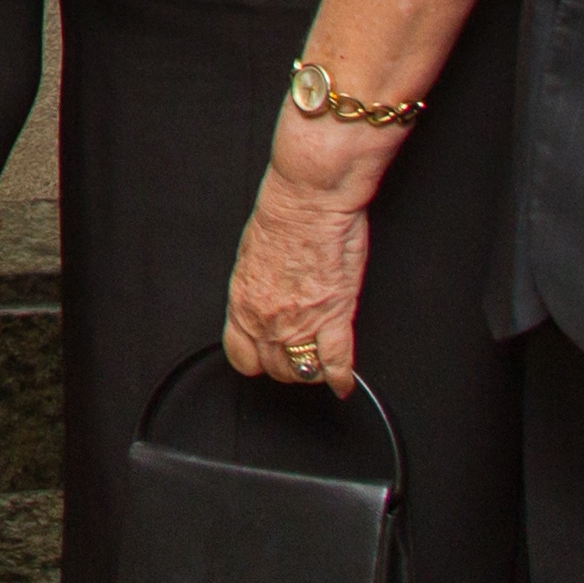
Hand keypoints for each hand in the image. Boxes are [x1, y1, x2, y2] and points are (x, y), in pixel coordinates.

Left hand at [223, 162, 373, 393]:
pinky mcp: (333, 315)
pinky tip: (343, 383)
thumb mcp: (251, 256)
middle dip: (286, 367)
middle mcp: (266, 317)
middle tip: (299, 357)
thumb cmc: (282, 215)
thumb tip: (263, 300)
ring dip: (311, 371)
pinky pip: (336, 362)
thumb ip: (256, 288)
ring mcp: (300, 321)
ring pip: (302, 370)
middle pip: (274, 368)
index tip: (267, 357)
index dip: (256, 360)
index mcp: (243, 301)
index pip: (240, 355)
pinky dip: (341, 377)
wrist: (307, 199)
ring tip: (319, 365)